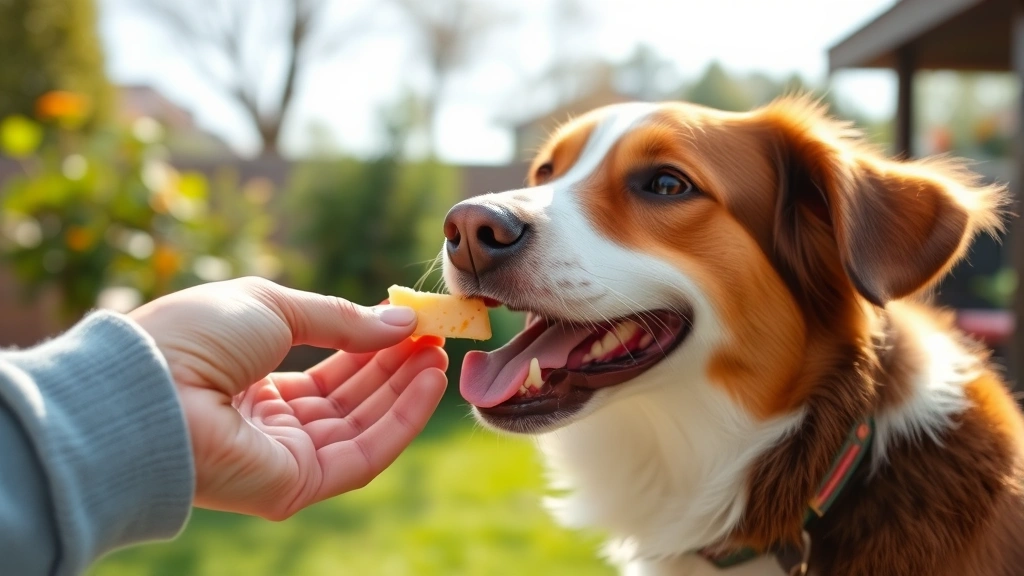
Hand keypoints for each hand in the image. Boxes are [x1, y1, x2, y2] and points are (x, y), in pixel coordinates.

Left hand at [129, 277, 447, 519]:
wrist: (147, 388)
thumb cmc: (194, 337)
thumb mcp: (273, 308)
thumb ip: (341, 319)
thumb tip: (402, 323)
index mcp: (253, 379)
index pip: (327, 368)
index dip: (370, 346)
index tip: (411, 325)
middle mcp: (269, 422)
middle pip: (349, 398)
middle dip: (394, 367)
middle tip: (435, 339)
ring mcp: (283, 457)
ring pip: (362, 426)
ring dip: (405, 391)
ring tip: (438, 356)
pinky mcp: (297, 486)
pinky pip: (363, 455)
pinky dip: (401, 420)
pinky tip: (428, 383)